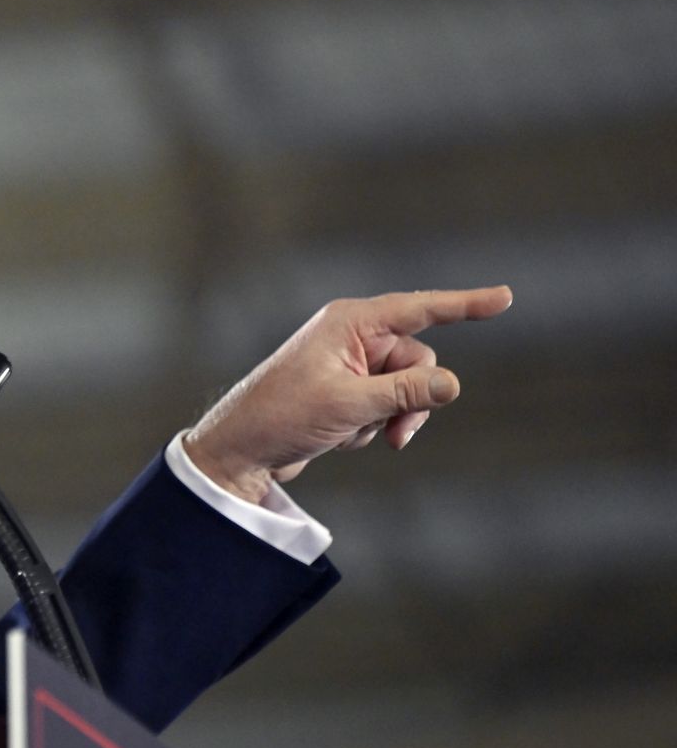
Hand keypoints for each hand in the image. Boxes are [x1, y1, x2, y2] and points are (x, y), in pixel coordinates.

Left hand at [184, 286, 512, 503]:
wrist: (241, 450)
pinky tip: (336, 436)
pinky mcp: (346, 392)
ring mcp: (350, 365)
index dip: (466, 304)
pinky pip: (385, 407)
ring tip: (356, 435)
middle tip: (394, 432)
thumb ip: (406, 393)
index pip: (421, 309)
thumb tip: (454, 384)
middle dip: (414, 399)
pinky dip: (369, 426)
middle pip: (419, 361)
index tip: (506, 297)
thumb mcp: (351, 404)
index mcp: (350, 322)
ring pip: (407, 389)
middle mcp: (352, 336)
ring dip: (391, 418)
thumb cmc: (283, 416)